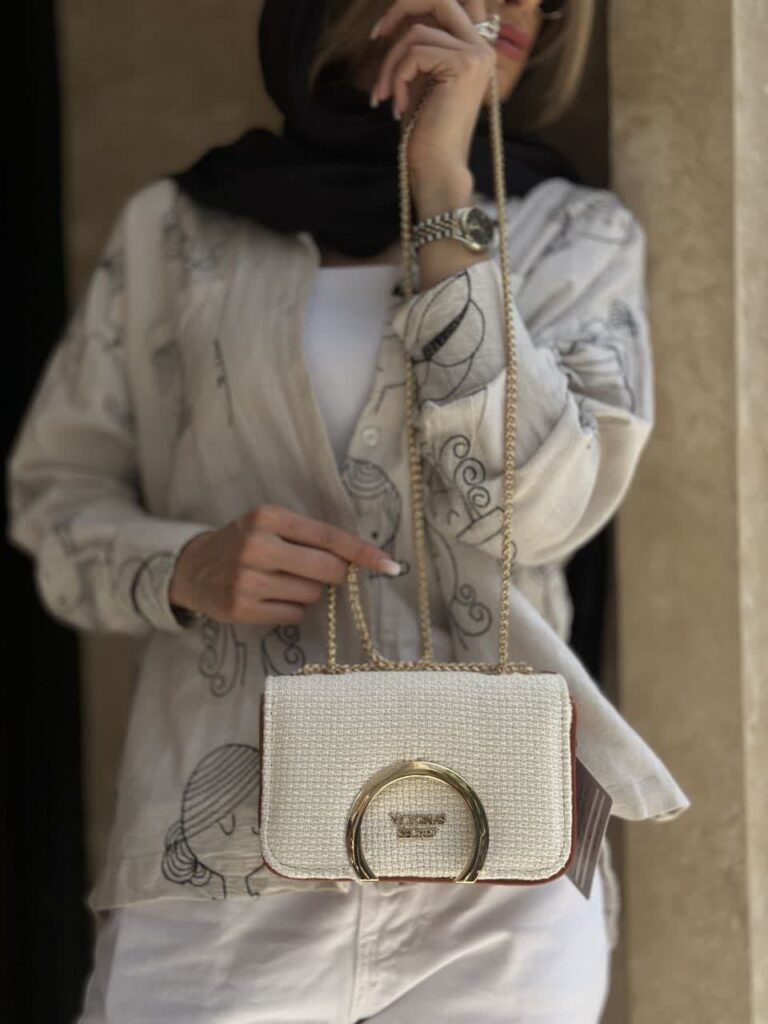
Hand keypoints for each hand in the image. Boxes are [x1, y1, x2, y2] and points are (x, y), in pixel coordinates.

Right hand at [169, 504, 401, 626]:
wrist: (191, 568)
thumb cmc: (242, 543)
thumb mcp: (268, 526)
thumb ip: (307, 537)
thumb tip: (357, 560)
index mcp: (267, 518)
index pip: (327, 536)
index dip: (362, 552)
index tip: (389, 565)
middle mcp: (257, 546)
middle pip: (327, 569)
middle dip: (335, 575)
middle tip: (321, 573)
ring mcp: (247, 580)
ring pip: (312, 594)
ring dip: (308, 592)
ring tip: (281, 582)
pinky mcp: (241, 609)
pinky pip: (293, 614)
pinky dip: (291, 609)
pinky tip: (270, 598)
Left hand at [370, 0, 494, 176]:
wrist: (437, 168)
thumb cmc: (425, 132)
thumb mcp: (419, 79)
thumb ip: (418, 47)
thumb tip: (402, 15)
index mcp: (475, 50)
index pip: (446, 5)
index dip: (413, 5)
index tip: (383, 31)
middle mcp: (482, 48)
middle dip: (400, 9)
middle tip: (375, 35)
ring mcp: (476, 55)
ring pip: (418, 32)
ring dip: (391, 63)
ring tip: (385, 94)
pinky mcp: (463, 65)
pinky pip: (415, 53)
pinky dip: (397, 77)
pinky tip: (397, 105)